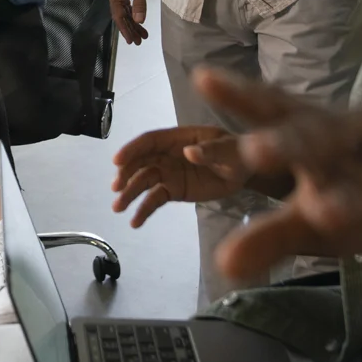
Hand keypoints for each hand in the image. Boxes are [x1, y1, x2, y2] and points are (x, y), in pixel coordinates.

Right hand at [106, 0, 151, 43]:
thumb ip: (139, 4)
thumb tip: (139, 21)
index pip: (119, 17)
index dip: (125, 30)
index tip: (132, 41)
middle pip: (121, 16)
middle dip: (130, 29)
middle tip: (140, 41)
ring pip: (124, 11)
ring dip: (133, 22)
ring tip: (142, 33)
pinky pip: (126, 5)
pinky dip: (132, 13)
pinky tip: (138, 19)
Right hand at [111, 125, 248, 226]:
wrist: (244, 172)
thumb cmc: (236, 152)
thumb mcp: (229, 149)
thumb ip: (211, 150)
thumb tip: (188, 153)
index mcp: (178, 138)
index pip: (150, 141)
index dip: (132, 149)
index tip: (117, 161)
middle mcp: (168, 154)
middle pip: (141, 162)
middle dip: (126, 174)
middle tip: (116, 189)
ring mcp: (169, 173)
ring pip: (143, 182)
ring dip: (129, 193)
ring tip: (118, 208)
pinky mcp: (174, 191)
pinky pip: (155, 200)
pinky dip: (144, 210)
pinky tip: (135, 222)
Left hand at [196, 70, 361, 282]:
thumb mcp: (322, 218)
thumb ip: (272, 233)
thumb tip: (222, 267)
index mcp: (328, 133)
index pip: (280, 110)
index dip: (243, 96)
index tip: (202, 78)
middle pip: (328, 134)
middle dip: (291, 142)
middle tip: (252, 152)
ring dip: (358, 191)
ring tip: (323, 214)